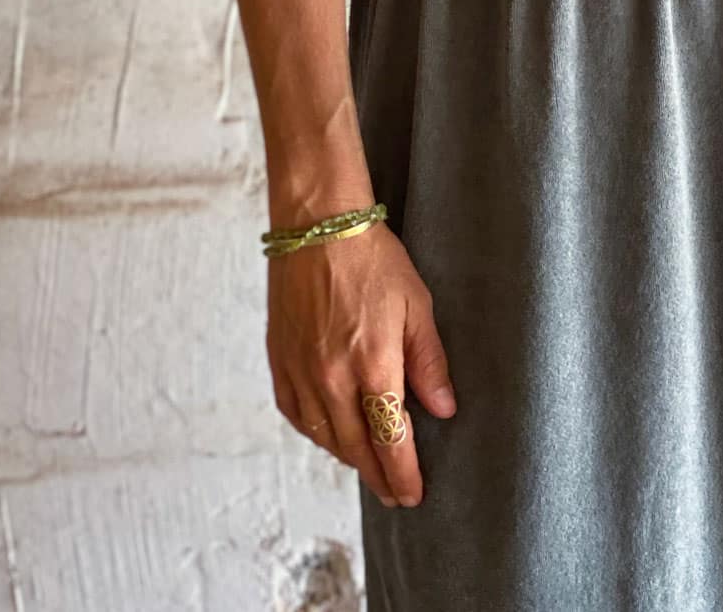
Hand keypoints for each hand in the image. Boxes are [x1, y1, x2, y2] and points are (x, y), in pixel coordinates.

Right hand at [266, 219, 457, 507]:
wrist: (317, 228)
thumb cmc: (372, 260)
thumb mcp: (416, 305)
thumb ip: (429, 362)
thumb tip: (443, 409)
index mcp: (373, 366)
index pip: (391, 441)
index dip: (403, 474)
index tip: (413, 494)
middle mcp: (332, 380)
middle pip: (357, 449)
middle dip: (379, 477)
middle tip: (395, 493)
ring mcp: (301, 374)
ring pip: (326, 438)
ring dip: (350, 457)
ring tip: (369, 465)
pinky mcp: (280, 364)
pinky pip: (297, 416)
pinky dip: (317, 433)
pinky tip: (331, 434)